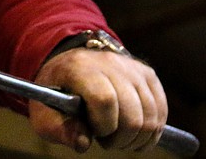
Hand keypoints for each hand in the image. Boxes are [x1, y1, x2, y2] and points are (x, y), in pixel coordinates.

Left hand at [27, 48, 166, 152]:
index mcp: (80, 68)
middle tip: (106, 140)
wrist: (69, 65)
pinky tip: (135, 134)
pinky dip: (153, 129)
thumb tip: (83, 143)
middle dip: (121, 138)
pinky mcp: (147, 73)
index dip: (104, 126)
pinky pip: (161, 109)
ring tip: (118, 135)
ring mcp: (131, 66)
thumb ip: (61, 130)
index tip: (95, 133)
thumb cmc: (56, 94)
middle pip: (132, 112)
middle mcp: (109, 62)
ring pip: (151, 114)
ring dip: (138, 136)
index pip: (105, 100)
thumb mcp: (44, 113)